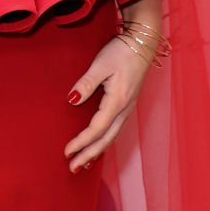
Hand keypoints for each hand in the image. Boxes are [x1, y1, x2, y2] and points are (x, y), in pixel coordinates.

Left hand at [63, 30, 154, 173]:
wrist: (142, 43)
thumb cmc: (121, 51)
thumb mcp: (101, 64)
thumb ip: (86, 84)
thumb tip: (72, 101)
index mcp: (117, 101)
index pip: (96, 129)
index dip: (81, 142)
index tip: (67, 152)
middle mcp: (124, 109)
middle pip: (106, 139)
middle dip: (89, 155)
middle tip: (73, 168)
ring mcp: (127, 107)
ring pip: (112, 136)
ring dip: (97, 151)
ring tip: (84, 164)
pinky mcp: (127, 103)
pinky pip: (115, 129)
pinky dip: (105, 141)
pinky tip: (98, 143)